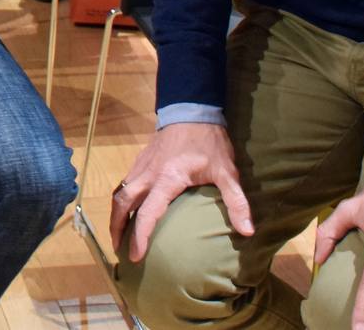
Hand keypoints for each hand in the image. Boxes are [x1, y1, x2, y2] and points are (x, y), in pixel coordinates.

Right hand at [108, 122, 252, 261]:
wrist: (192, 108)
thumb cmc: (209, 141)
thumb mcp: (227, 171)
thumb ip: (236, 201)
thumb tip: (247, 231)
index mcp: (167, 179)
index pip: (147, 213)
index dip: (139, 237)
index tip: (135, 256)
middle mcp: (148, 174)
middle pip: (122, 203)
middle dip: (116, 227)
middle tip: (118, 248)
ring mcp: (141, 166)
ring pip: (120, 192)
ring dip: (116, 214)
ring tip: (117, 233)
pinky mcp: (141, 160)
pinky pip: (125, 183)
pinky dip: (122, 199)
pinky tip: (128, 208)